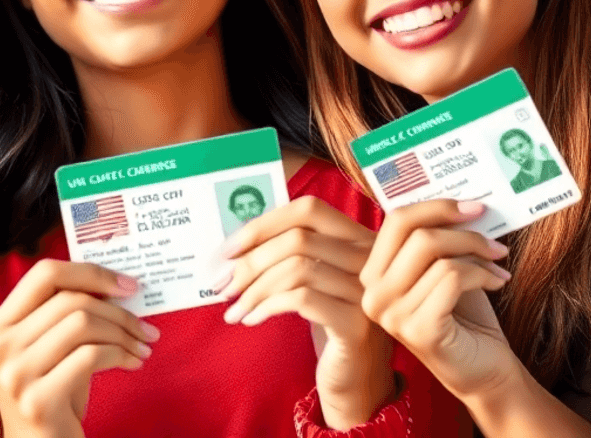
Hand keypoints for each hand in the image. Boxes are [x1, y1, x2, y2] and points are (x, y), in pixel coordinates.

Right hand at [0, 260, 157, 437]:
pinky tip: (133, 362)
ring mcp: (14, 375)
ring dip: (123, 332)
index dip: (89, 272)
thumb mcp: (53, 349)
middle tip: (145, 324)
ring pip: (83, 323)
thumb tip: (117, 285)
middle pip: (71, 300)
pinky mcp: (37, 401)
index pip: (44, 274)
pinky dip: (121, 354)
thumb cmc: (54, 396)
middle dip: (117, 309)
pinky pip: (92, 356)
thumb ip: (69, 315)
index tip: (126, 284)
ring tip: (142, 345)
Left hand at [219, 196, 394, 429]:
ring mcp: (365, 291)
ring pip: (298, 268)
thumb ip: (287, 252)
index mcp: (356, 236)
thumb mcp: (311, 279)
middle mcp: (368, 258)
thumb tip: (232, 246)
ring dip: (254, 288)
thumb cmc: (326, 321)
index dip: (264, 224)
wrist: (357, 381)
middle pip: (298, 239)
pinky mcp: (356, 325)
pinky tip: (252, 319)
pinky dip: (268, 306)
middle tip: (222, 284)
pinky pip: (302, 299)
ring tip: (233, 308)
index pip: (308, 209)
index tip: (229, 249)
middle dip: (251, 261)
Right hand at [360, 199, 516, 400]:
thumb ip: (435, 238)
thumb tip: (458, 199)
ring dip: (477, 252)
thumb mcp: (442, 267)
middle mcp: (373, 293)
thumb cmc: (465, 316)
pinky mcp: (419, 329)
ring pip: (436, 254)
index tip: (472, 207)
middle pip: (414, 233)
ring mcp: (392, 314)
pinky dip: (482, 273)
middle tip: (492, 237)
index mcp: (373, 272)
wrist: (487, 372)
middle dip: (460, 229)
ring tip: (498, 262)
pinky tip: (498, 282)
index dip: (435, 206)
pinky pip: (452, 278)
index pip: (395, 220)